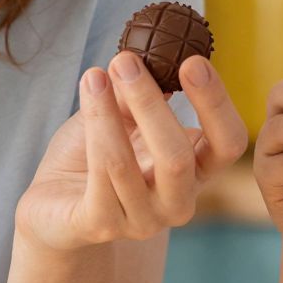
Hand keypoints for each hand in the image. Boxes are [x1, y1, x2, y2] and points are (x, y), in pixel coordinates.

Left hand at [16, 51, 249, 251]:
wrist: (54, 203)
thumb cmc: (94, 156)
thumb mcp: (122, 118)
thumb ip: (137, 95)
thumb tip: (149, 56)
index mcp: (195, 173)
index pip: (228, 144)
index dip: (217, 104)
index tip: (193, 62)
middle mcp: (176, 203)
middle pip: (178, 158)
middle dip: (151, 104)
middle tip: (126, 60)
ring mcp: (140, 221)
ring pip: (125, 164)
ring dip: (109, 111)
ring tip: (97, 74)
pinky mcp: (101, 226)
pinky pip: (98, 174)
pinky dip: (94, 124)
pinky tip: (88, 91)